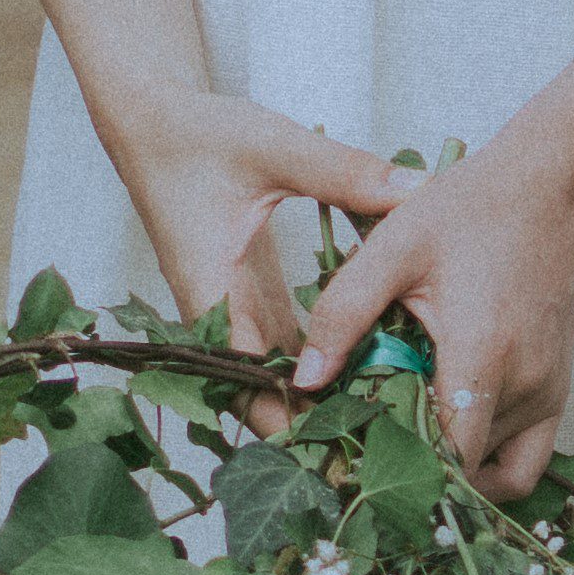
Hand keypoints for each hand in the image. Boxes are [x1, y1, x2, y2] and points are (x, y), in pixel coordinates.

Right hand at [107, 109, 408, 426]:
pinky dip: (320, 369)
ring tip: (392, 425)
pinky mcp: (244, 303)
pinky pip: (282, 353)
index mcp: (212, 296)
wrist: (154, 125)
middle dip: (319, 429)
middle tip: (391, 449)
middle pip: (264, 401)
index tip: (354, 444)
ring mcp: (230, 315)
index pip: (249, 385)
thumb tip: (419, 191)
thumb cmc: (201, 137)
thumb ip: (343, 171)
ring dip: (322, 403)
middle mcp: (217, 319)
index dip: (297, 421)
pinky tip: (373, 375)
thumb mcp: (274, 149)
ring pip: (273, 384)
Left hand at [290, 118, 573, 502]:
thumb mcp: (393, 247)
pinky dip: (487, 466)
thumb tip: (305, 381)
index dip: (394, 470)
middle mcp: (524, 388)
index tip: (351, 459)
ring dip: (445, 465)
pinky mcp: (558, 394)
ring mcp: (547, 396)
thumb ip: (343, 312)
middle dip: (409, 468)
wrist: (553, 188)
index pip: (443, 461)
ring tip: (400, 431)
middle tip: (362, 444)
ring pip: (491, 473)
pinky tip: (448, 434)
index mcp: (481, 356)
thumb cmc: (472, 210)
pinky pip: (524, 464)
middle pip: (461, 471)